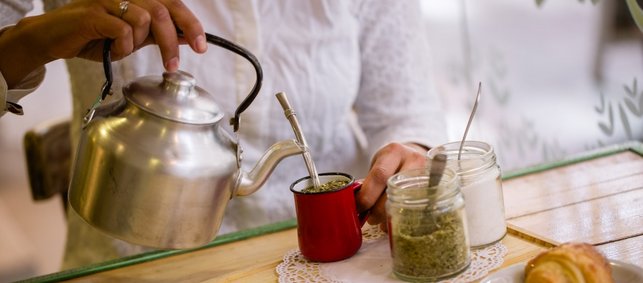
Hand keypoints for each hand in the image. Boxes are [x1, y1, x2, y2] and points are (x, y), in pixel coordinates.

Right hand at [0, 0, 205, 86]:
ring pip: (144, 17)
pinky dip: (123, 44)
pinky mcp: (93, 12)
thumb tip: (188, 37)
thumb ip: (158, 34)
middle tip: (173, 64)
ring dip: (141, 42)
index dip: (191, 24)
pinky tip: (114, 49)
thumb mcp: (134, 38)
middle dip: (172, 41)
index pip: (173, 4)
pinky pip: (122, 28)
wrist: (56, 39)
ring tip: (126, 51)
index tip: (201, 46)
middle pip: (163, 10)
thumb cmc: (95, 37)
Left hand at [356, 142, 427, 230]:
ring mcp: (428, 174)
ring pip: (408, 200)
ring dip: (391, 215)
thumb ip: (369, 182)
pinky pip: (420, 207)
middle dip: (378, 209)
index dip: (367, 195)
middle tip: (371, 219)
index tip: (359, 207)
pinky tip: (396, 221)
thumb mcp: (379, 164)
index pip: (379, 175)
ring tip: (381, 222)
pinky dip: (405, 217)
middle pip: (394, 189)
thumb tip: (357, 204)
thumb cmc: (391, 164)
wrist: (414, 156)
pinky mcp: (436, 187)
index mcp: (394, 152)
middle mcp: (414, 160)